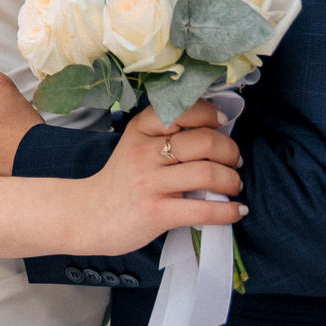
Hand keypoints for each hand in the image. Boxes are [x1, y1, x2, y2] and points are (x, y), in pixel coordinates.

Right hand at [74, 99, 244, 256]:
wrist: (88, 216)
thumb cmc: (121, 180)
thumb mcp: (135, 145)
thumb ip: (166, 134)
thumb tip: (217, 131)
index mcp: (141, 129)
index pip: (183, 109)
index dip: (210, 114)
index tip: (222, 124)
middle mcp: (144, 152)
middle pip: (204, 141)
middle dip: (230, 151)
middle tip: (234, 162)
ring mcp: (150, 182)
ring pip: (207, 173)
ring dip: (232, 180)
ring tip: (233, 185)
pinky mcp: (156, 213)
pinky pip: (203, 210)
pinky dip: (228, 211)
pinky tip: (237, 212)